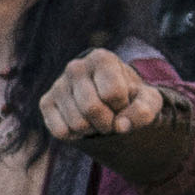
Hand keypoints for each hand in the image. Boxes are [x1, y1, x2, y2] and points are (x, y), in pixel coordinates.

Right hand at [41, 49, 167, 142]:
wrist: (109, 98)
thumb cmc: (130, 96)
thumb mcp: (148, 100)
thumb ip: (144, 111)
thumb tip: (120, 127)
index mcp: (101, 59)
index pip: (112, 93)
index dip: (123, 107)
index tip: (124, 103)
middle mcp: (75, 67)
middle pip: (91, 108)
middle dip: (108, 123)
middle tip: (112, 119)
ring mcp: (58, 85)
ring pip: (77, 123)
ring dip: (93, 130)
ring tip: (98, 121)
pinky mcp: (46, 102)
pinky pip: (60, 131)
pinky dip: (76, 136)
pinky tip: (83, 124)